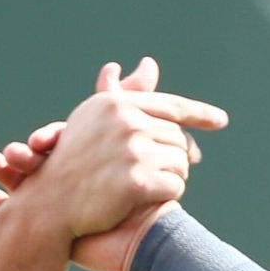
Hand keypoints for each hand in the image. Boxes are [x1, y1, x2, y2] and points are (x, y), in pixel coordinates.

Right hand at [0, 58, 224, 242]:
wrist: (49, 207)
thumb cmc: (72, 163)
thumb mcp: (95, 120)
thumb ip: (126, 92)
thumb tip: (150, 63)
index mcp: (116, 104)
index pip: (171, 106)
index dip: (200, 114)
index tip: (221, 121)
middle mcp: (125, 121)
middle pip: (178, 138)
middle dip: (176, 157)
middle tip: (164, 172)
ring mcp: (131, 150)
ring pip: (181, 162)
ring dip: (173, 176)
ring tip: (150, 186)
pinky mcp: (137, 180)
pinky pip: (176, 185)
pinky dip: (169, 194)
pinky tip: (150, 200)